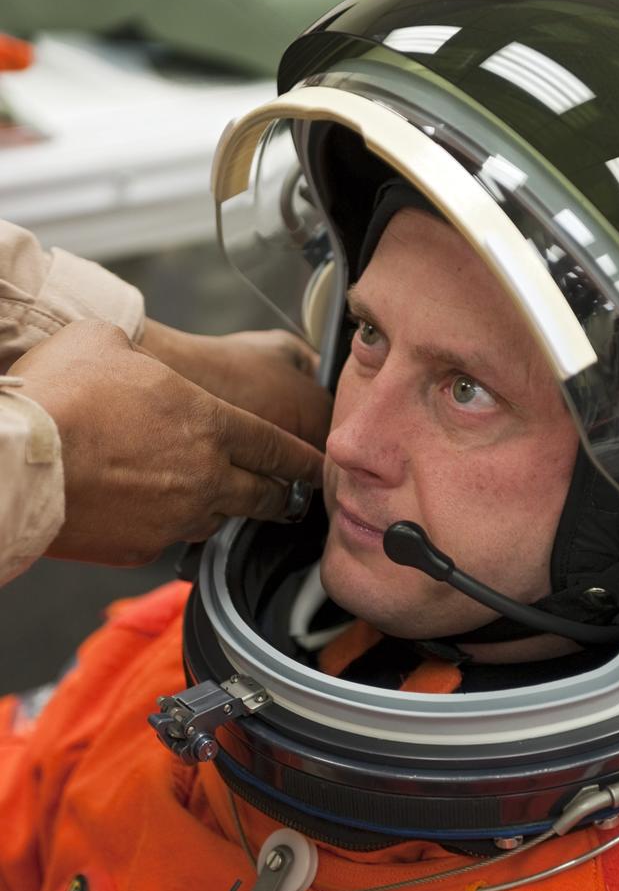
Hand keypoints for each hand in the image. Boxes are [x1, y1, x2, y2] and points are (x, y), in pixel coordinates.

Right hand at [9, 320, 324, 564]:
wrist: (17, 459)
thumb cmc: (58, 396)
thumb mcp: (104, 342)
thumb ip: (136, 353)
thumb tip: (127, 353)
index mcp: (210, 423)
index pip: (277, 447)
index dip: (302, 458)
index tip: (316, 467)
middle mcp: (205, 477)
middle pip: (262, 495)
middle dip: (277, 495)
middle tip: (284, 495)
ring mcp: (175, 518)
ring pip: (215, 518)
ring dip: (217, 507)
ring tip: (203, 496)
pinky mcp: (141, 548)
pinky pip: (167, 538)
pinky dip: (165, 526)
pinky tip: (145, 511)